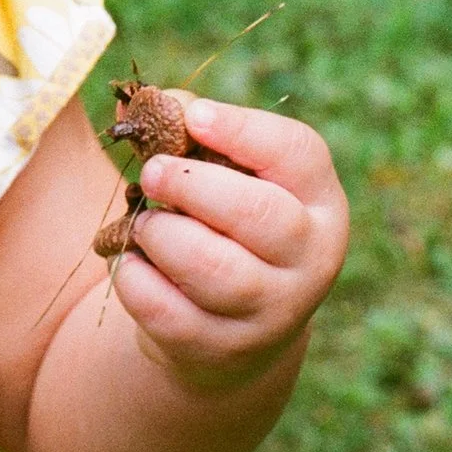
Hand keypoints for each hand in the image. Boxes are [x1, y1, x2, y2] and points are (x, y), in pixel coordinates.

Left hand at [111, 93, 349, 390]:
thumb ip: (198, 134)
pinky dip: (134, 277)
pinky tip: (131, 261)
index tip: (194, 116)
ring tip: (144, 223)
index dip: (243, 130)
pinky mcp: (221, 348)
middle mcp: (310, 259)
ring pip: (211, 267)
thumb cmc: (222, 226)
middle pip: (257, 213)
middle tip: (152, 172)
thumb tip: (159, 104)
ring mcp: (272, 311)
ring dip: (160, 233)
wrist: (229, 331)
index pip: (298, 154)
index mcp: (319, 202)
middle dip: (190, 184)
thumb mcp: (228, 177)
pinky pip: (164, 308)